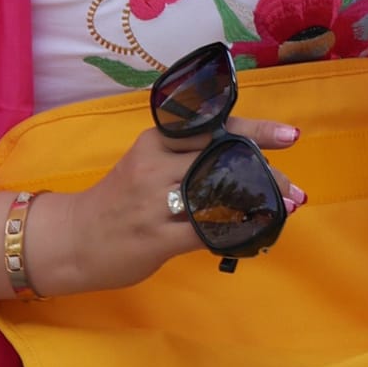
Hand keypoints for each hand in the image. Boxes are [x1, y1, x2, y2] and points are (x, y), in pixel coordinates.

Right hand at [22, 115, 305, 296]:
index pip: (213, 128)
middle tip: (295, 189)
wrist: (72, 238)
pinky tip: (258, 233)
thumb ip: (187, 157)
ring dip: (260, 201)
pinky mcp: (155, 238)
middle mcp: (156, 167)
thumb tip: (245, 158)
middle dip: (267, 173)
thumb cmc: (119, 200)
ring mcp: (155, 203)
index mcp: (156, 142)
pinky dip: (238, 231)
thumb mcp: (147, 163)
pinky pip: (207, 232)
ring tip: (287, 207)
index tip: (290, 136)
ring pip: (220, 195)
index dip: (256, 131)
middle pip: (223, 161)